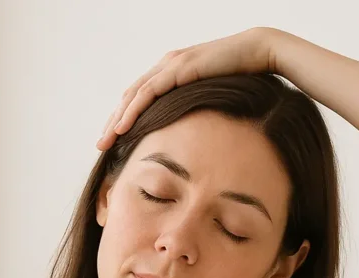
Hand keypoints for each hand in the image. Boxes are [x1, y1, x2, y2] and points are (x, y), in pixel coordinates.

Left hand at [96, 27, 279, 149]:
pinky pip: (148, 93)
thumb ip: (199, 107)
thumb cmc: (242, 74)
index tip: (115, 139)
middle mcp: (165, 66)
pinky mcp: (178, 69)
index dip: (125, 118)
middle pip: (130, 97)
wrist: (257, 52)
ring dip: (116, 120)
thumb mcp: (213, 95)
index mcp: (171, 71)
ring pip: (133, 96)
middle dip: (113, 122)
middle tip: (101, 144)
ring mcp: (170, 65)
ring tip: (105, 141)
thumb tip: (197, 133)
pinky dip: (133, 112)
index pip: (140, 97)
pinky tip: (122, 128)